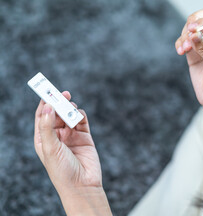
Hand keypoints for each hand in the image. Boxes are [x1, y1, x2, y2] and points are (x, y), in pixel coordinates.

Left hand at [34, 91, 111, 215]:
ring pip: (69, 115)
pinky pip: (82, 121)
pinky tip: (79, 115)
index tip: (47, 92)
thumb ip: (48, 127)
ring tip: (71, 106)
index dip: (44, 103)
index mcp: (44, 139)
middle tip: (64, 94)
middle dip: (59, 103)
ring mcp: (71, 135)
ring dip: (70, 108)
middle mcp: (57, 135)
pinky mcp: (85, 136)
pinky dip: (81, 115)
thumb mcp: (50, 148)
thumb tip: (47, 106)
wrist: (82, 185)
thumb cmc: (61, 170)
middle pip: (57, 113)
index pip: (42, 116)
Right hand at [175, 9, 202, 114]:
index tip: (193, 29)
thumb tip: (193, 34)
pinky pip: (184, 41)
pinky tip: (181, 52)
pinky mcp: (193, 53)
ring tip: (184, 50)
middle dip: (193, 23)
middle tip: (188, 33)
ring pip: (191, 29)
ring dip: (184, 36)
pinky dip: (180, 43)